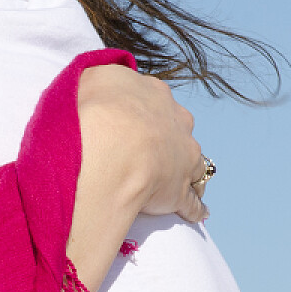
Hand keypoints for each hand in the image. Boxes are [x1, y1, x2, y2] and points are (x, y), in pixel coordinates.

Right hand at [75, 65, 207, 223]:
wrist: (110, 146)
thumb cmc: (96, 108)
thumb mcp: (93, 77)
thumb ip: (102, 81)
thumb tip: (102, 86)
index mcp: (155, 95)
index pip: (157, 100)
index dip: (146, 112)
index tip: (134, 121)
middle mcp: (177, 123)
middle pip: (180, 131)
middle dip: (172, 140)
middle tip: (153, 152)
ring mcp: (183, 158)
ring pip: (195, 164)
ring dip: (190, 172)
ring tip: (184, 183)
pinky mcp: (180, 192)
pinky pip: (192, 202)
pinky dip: (194, 208)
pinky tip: (197, 213)